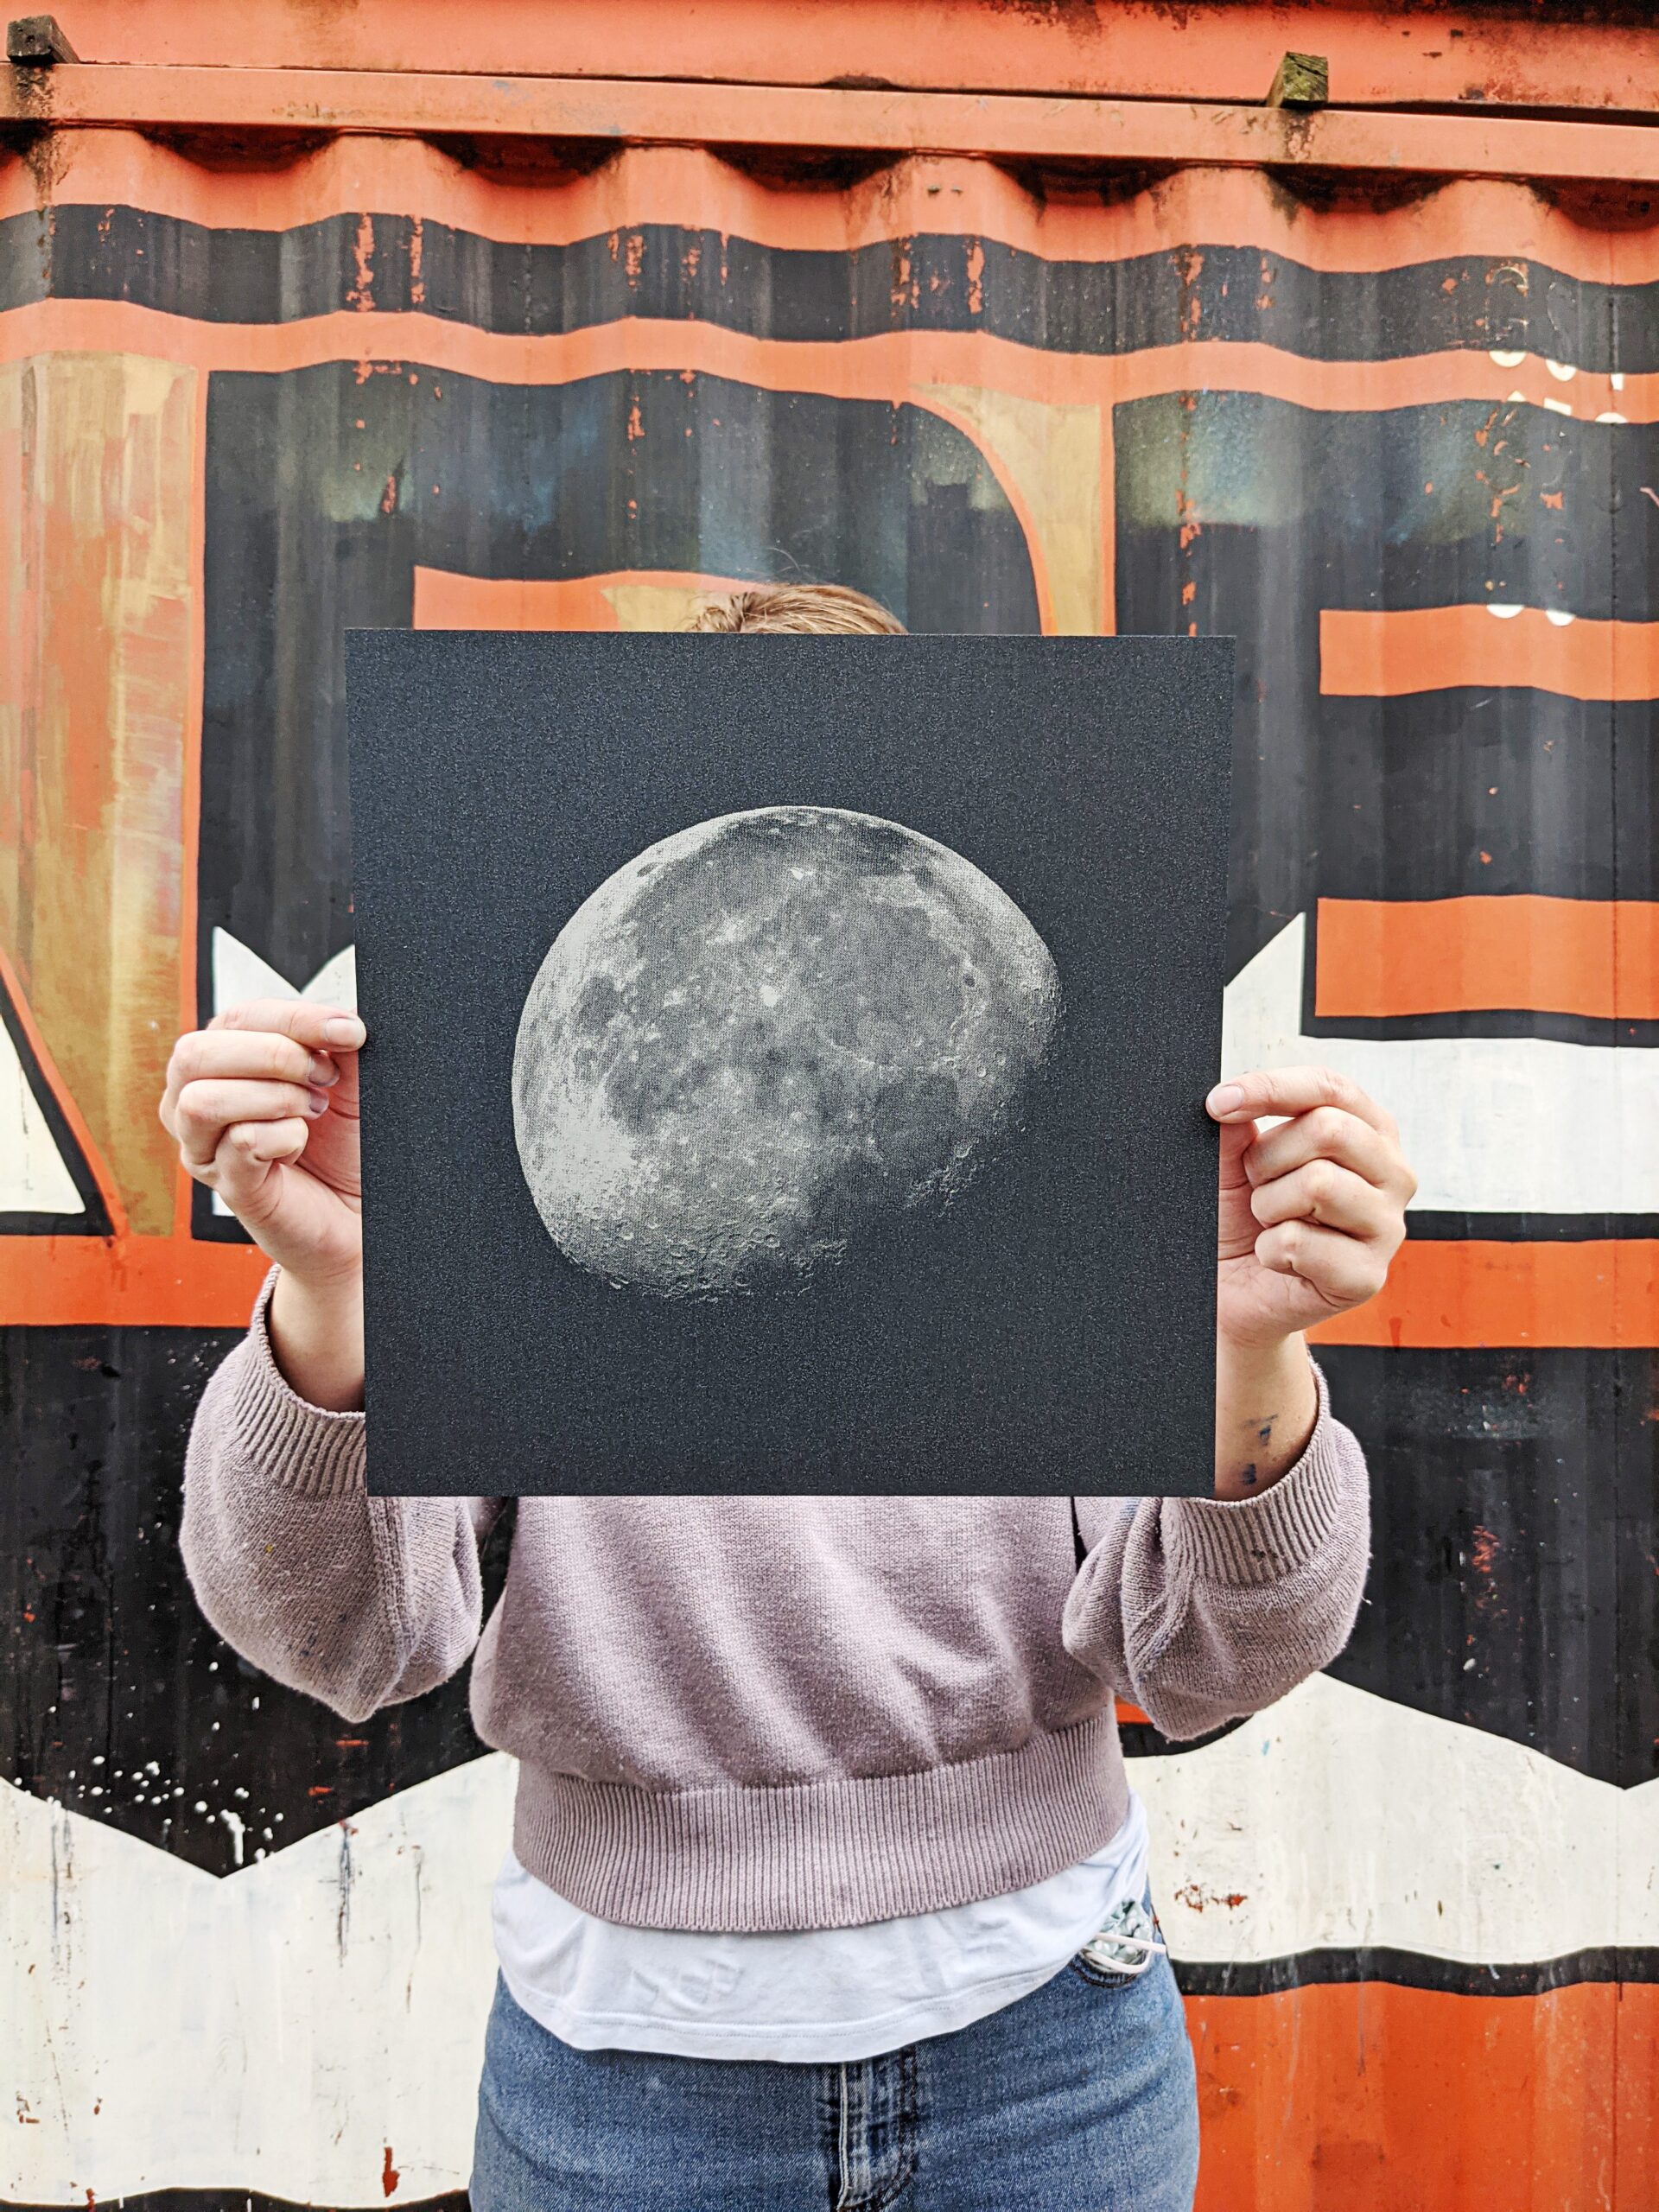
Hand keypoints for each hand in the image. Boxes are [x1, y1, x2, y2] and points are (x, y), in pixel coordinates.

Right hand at [160, 998, 366, 1286]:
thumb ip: (332, 1039)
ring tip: (313, 1110)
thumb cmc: (343, 1143)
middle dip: (272, 1055)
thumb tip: (337, 1016)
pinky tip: (300, 1144)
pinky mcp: (227, 1187)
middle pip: (195, 1053)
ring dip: (274, 1097)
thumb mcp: (345, 1077)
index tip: (349, 1032)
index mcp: (221, 1062)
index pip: (236, 1018)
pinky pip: (240, 1143)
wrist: (362, 1212)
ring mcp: (203, 1147)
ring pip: (204, 1100)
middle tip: (324, 1077)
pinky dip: (284, 1137)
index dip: (295, 1018)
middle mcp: (194, 1100)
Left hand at [1207, 1066, 1414, 1352]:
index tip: (1218, 1103)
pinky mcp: (1367, 1277)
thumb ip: (1237, 1128)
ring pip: (1317, 1184)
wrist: (1236, 1295)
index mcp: (1370, 1132)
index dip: (1271, 1088)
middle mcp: (1392, 1174)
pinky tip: (1277, 1260)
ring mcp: (1388, 1227)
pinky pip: (1298, 1242)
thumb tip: (1233, 1104)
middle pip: (1329, 1129)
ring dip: (1268, 1205)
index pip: (1330, 1088)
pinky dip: (1268, 1249)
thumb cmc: (1245, 1221)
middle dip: (1268, 1157)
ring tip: (1270, 1222)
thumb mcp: (1234, 1164)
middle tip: (1255, 1186)